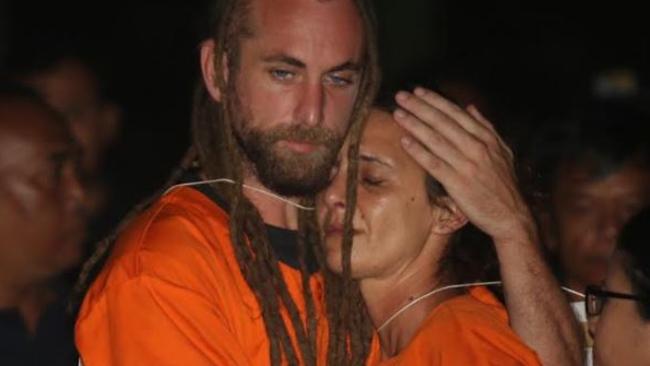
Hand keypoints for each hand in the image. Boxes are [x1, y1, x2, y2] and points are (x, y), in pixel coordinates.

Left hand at [393, 87, 534, 243]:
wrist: (510, 216)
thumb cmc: (504, 185)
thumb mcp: (503, 151)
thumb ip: (487, 128)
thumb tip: (470, 107)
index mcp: (486, 138)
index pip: (456, 113)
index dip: (435, 101)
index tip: (418, 91)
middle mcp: (476, 148)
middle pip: (443, 122)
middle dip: (420, 107)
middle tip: (401, 96)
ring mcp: (466, 165)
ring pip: (436, 140)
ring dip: (415, 125)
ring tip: (398, 114)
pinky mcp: (457, 183)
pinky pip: (434, 164)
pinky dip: (419, 151)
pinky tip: (405, 141)